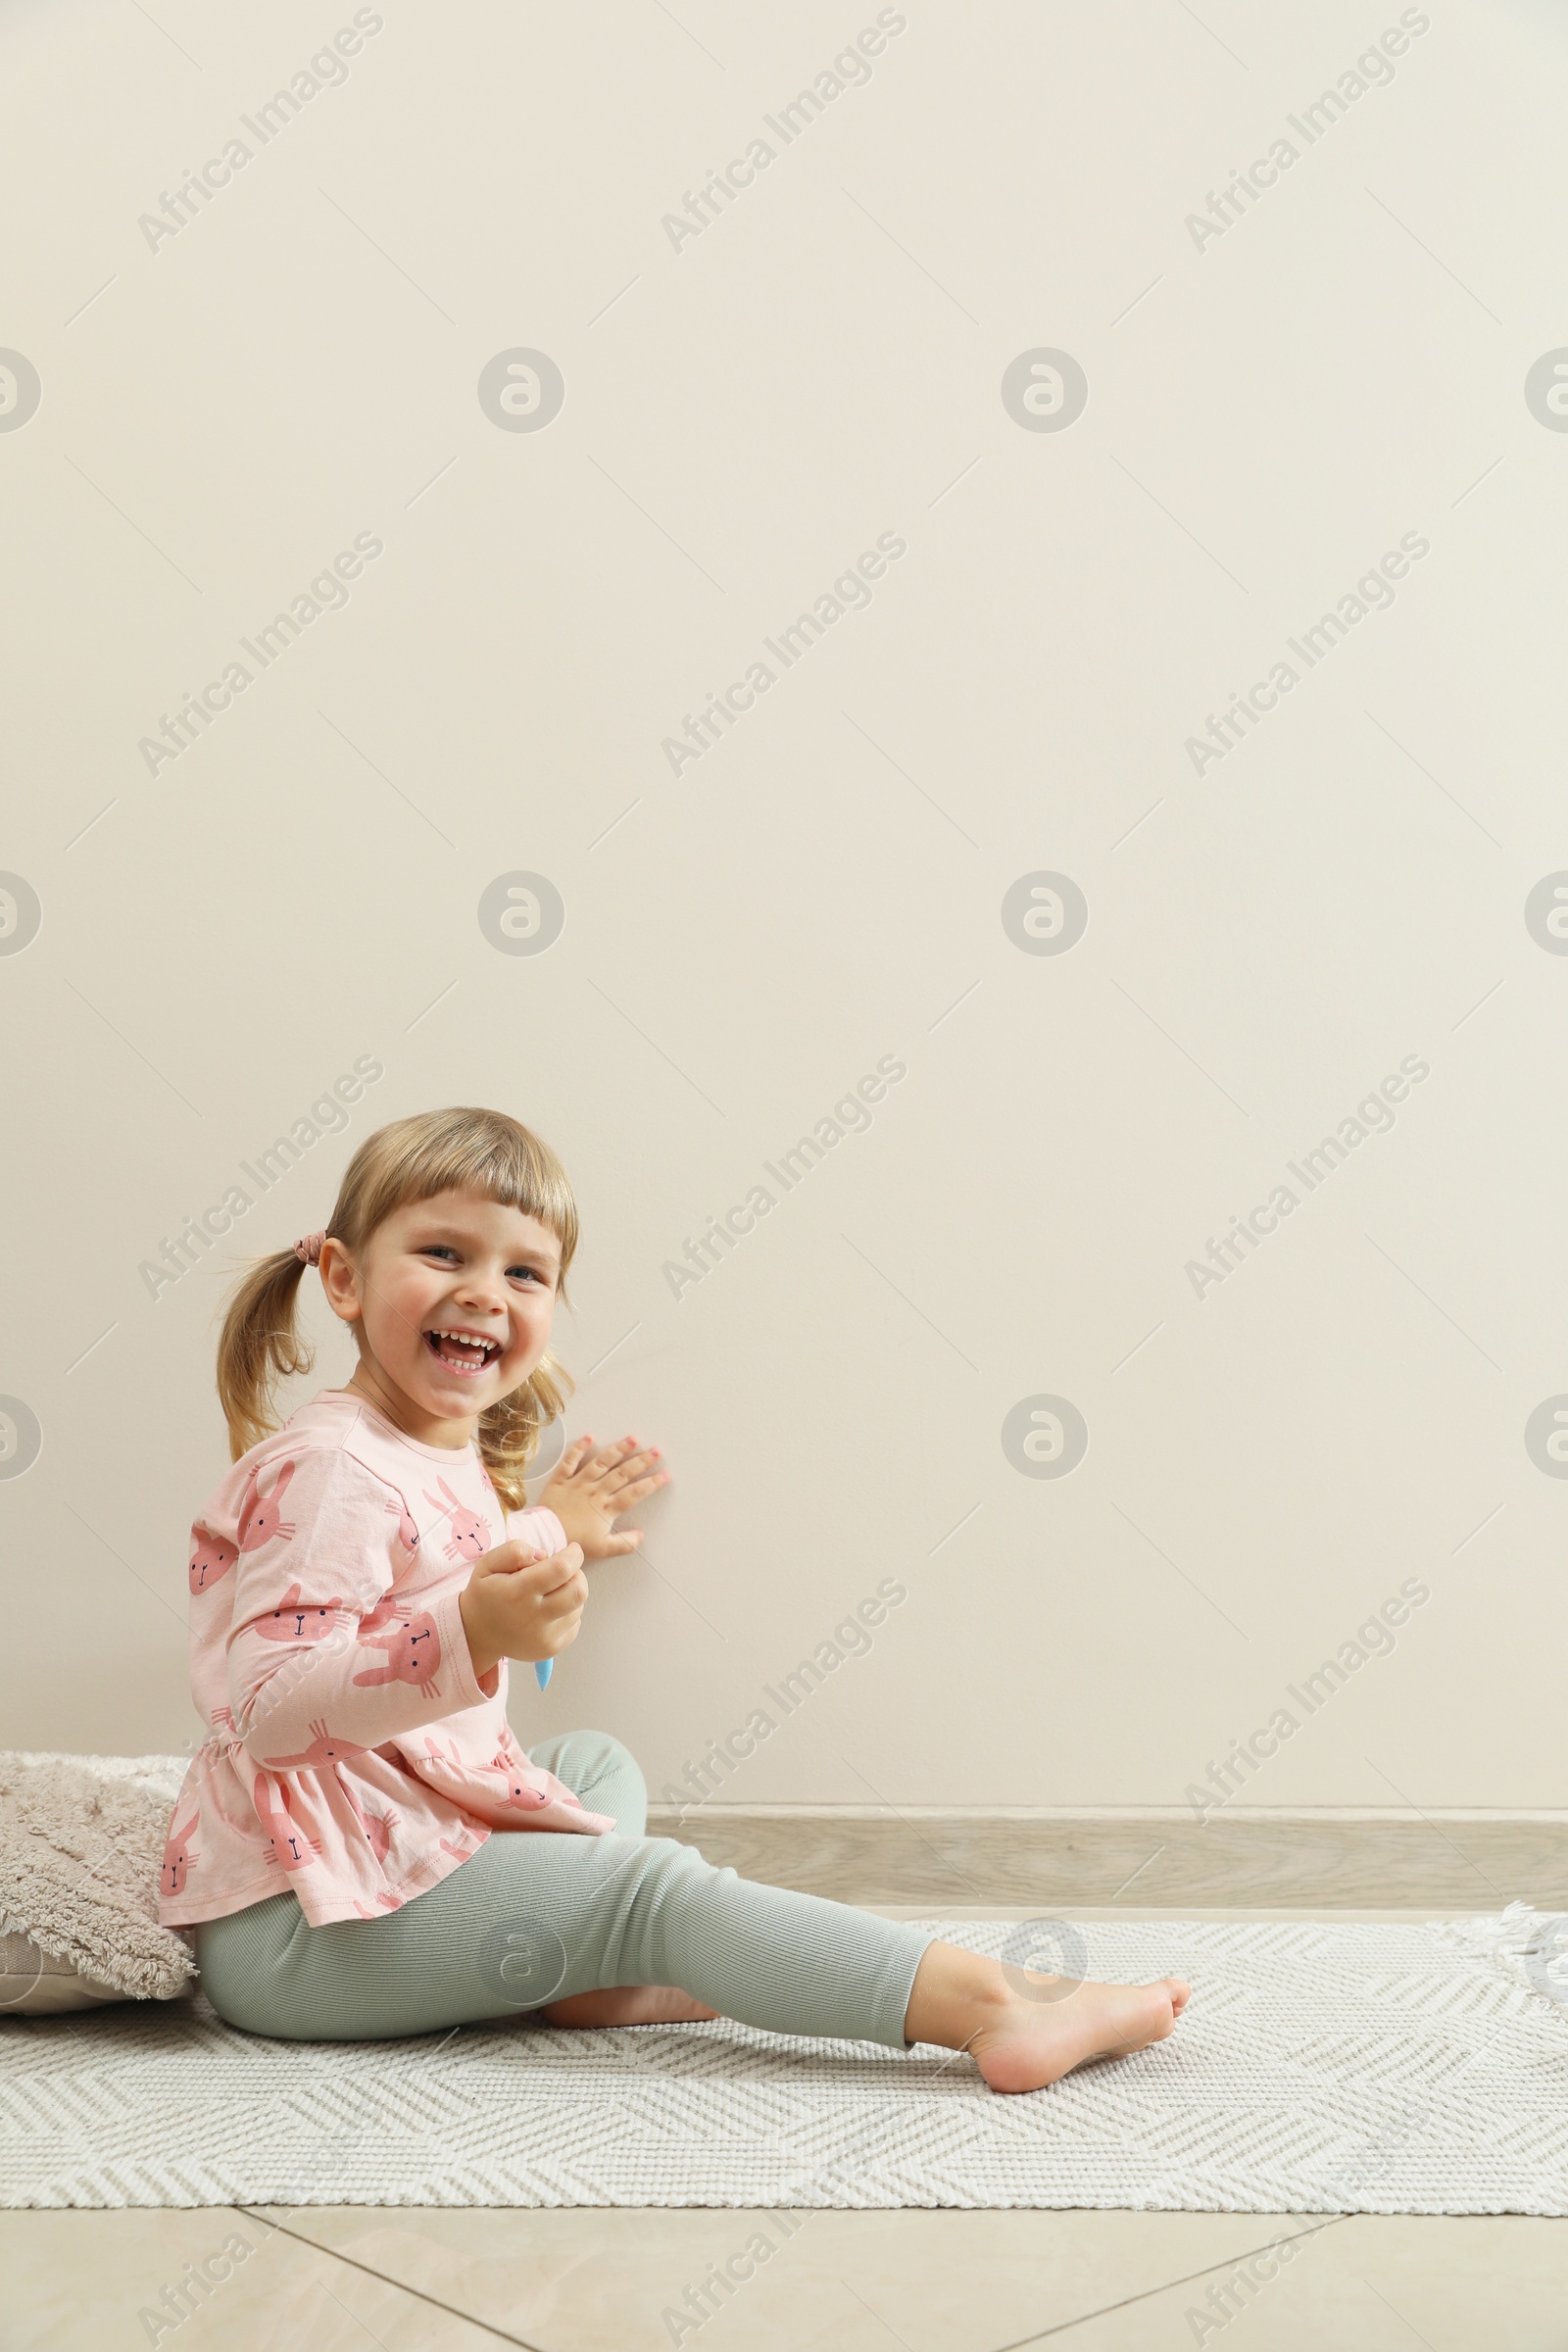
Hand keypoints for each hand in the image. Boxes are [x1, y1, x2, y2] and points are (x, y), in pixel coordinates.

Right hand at [459, 1536, 585, 1682]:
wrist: (476, 1634)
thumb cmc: (486, 1594)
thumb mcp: (488, 1564)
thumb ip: (514, 1551)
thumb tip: (543, 1555)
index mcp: (518, 1592)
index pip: (561, 1569)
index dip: (574, 1555)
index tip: (572, 1549)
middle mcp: (533, 1618)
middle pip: (578, 1591)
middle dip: (578, 1574)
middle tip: (564, 1570)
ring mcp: (543, 1638)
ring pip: (578, 1607)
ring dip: (571, 1593)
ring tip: (551, 1591)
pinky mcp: (550, 1650)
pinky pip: (574, 1624)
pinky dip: (568, 1612)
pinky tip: (549, 1609)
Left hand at [539, 1433, 668, 1561]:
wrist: (544, 1538)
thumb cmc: (572, 1543)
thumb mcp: (602, 1549)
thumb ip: (624, 1544)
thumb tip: (641, 1536)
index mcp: (606, 1509)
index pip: (634, 1493)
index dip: (651, 1484)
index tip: (665, 1475)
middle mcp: (595, 1492)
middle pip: (622, 1473)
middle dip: (641, 1461)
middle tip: (656, 1451)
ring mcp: (578, 1484)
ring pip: (601, 1463)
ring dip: (618, 1450)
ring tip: (632, 1439)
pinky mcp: (561, 1480)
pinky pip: (570, 1461)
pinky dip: (579, 1448)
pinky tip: (590, 1437)